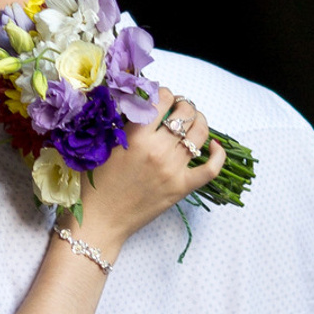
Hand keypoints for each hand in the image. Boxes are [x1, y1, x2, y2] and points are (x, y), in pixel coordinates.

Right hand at [72, 87, 223, 247]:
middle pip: (185, 113)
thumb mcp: (103, 147)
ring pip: (200, 133)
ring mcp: (174, 170)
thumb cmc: (95, 185)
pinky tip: (214, 146)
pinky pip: (210, 169)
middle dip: (182, 104)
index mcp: (137, 138)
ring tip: (192, 120)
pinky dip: (217, 155)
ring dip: (198, 120)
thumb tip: (141, 106)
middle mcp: (159, 151)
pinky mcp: (182, 188)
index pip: (161, 100)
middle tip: (175, 107)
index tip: (159, 95)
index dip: (163, 92)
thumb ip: (123, 126)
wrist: (101, 220)